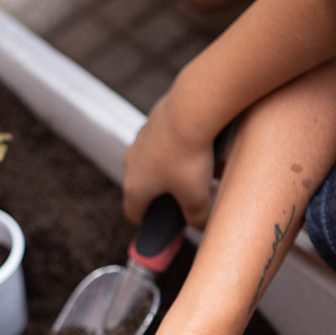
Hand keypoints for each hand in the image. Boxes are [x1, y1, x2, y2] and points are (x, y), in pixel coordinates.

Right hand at [122, 95, 219, 228]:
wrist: (191, 109)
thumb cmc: (190, 156)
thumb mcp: (197, 196)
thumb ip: (197, 217)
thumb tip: (200, 224)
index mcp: (135, 186)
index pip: (134, 213)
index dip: (148, 222)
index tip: (164, 224)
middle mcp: (132, 163)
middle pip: (146, 187)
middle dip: (168, 194)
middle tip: (189, 198)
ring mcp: (141, 140)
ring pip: (157, 162)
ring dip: (175, 170)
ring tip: (203, 171)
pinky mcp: (153, 122)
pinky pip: (165, 142)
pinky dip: (179, 148)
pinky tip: (203, 147)